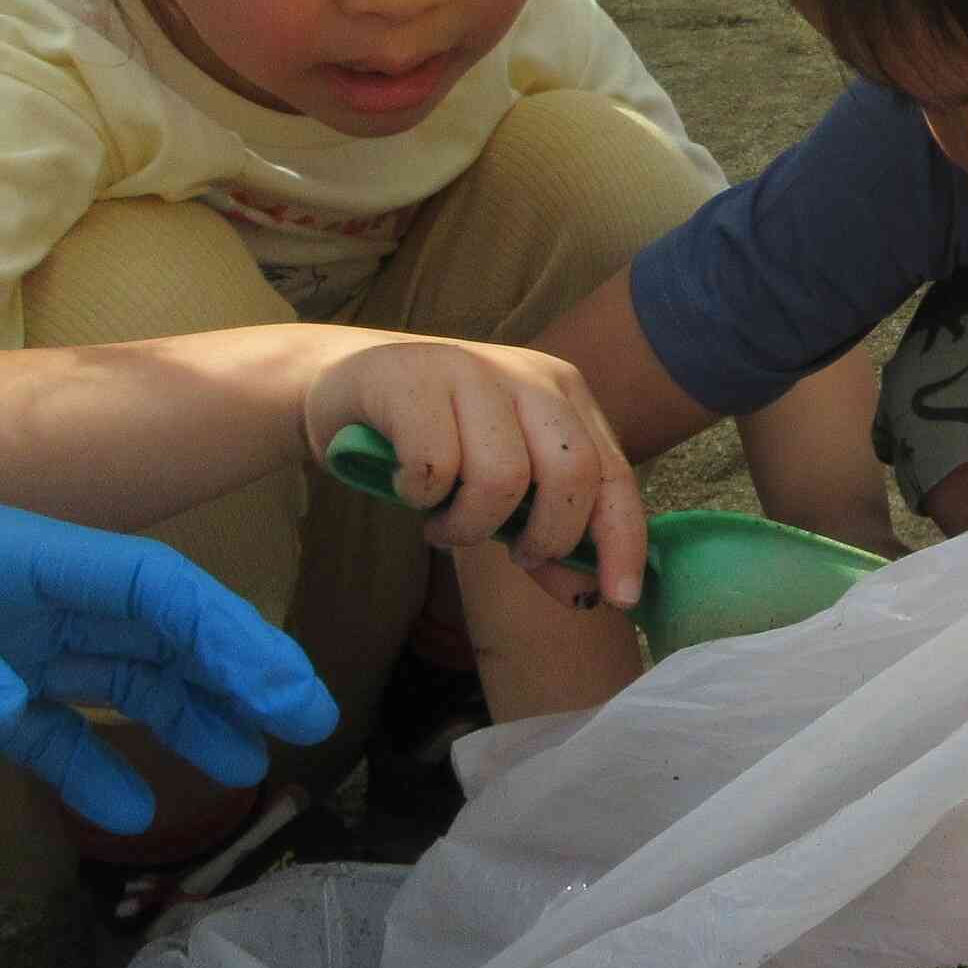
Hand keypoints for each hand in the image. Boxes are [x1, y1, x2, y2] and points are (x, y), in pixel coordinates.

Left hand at [0, 357, 338, 832]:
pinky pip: (33, 731)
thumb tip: (9, 704)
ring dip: (175, 717)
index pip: (139, 583)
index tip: (283, 686)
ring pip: (106, 678)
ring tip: (240, 770)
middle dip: (226, 672)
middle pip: (146, 627)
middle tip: (298, 730)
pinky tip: (124, 814)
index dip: (221, 629)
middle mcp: (3, 594)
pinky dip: (84, 765)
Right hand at [303, 337, 646, 606]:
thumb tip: (585, 595)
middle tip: (513, 553)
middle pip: (571, 474)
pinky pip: (435, 467)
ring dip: (470, 526)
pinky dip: (421, 497)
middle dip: (546, 536)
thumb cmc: (433, 441)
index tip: (621, 597)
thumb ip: (542, 531)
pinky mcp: (414, 380)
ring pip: (503, 477)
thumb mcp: (497, 485)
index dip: (623, 540)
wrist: (344, 381)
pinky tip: (408, 487)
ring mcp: (471, 370)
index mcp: (564, 395)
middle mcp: (528, 376)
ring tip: (444, 524)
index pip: (613, 474)